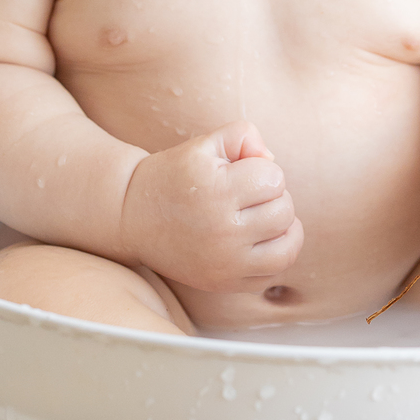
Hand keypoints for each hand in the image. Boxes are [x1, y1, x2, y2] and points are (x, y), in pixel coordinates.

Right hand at [120, 121, 301, 291]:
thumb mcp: (204, 144)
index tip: (241, 172)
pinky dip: (276, 256)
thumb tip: (272, 162)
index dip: (262, 169)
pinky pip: (272, 274)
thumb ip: (244, 136)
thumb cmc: (174, 175)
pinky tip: (262, 240)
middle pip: (284, 211)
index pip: (274, 178)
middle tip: (250, 194)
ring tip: (265, 217)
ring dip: (284, 228)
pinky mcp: (223, 283)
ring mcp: (224, 262)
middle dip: (274, 196)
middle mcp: (223, 230)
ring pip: (287, 247)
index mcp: (218, 191)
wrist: (132, 216)